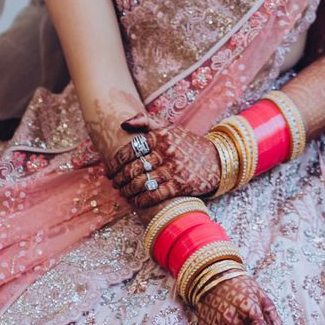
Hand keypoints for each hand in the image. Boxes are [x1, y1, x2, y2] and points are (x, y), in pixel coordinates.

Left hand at [106, 117, 221, 207]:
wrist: (215, 159)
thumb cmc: (187, 143)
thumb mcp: (170, 127)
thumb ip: (147, 121)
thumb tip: (123, 124)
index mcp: (161, 136)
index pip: (131, 149)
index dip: (116, 162)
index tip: (109, 170)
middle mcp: (166, 151)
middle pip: (133, 167)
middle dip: (119, 178)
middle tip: (114, 184)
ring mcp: (173, 168)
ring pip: (141, 182)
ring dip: (128, 191)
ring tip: (123, 193)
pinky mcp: (180, 185)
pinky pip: (155, 194)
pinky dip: (142, 200)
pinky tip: (136, 202)